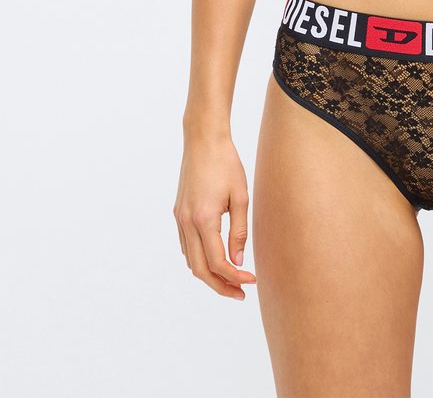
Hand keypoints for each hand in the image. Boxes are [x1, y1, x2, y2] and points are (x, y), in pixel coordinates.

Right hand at [173, 133, 257, 299]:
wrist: (203, 140)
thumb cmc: (226, 163)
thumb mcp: (240, 196)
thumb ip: (238, 231)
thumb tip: (238, 261)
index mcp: (204, 219)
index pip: (217, 262)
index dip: (235, 277)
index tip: (252, 281)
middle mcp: (187, 222)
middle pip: (199, 270)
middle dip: (219, 285)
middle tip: (240, 293)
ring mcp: (180, 218)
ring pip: (190, 260)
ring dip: (208, 274)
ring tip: (230, 279)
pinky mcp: (178, 212)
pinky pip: (186, 245)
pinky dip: (199, 258)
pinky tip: (215, 257)